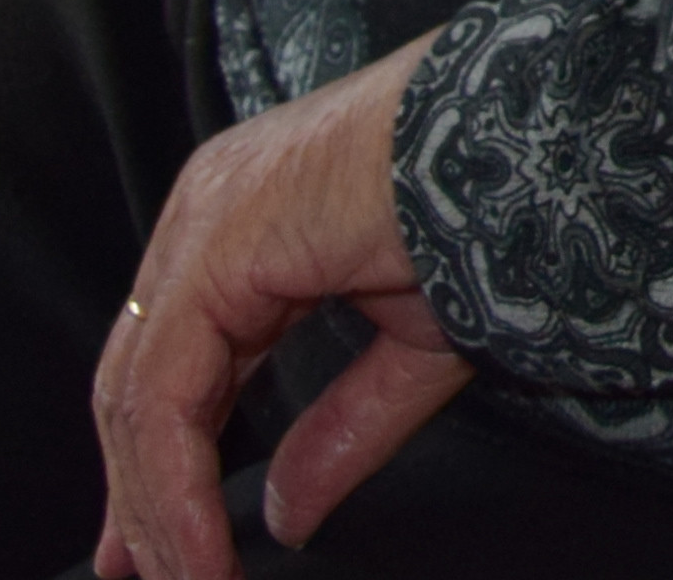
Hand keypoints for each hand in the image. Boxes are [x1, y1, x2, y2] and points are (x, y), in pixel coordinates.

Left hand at [91, 31, 458, 579]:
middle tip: (151, 573)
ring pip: (138, 393)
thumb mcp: (414, 342)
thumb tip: (287, 517)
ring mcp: (204, 222)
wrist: (534, 136)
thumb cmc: (498, 206)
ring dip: (156, 503)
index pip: (172, 356)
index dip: (159, 458)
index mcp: (248, 215)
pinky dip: (174, 481)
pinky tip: (196, 542)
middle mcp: (208, 209)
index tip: (152, 543)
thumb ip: (340, 427)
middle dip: (140, 491)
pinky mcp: (213, 252)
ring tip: (188, 579)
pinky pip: (167, 392)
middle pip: (138, 379)